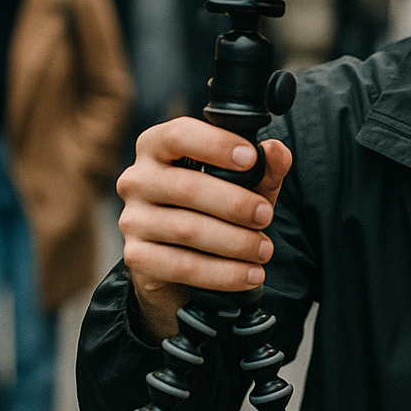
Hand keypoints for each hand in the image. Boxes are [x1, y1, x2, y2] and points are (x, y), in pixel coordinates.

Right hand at [117, 117, 292, 339]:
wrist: (185, 259)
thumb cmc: (215, 207)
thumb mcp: (246, 183)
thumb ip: (265, 167)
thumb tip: (278, 153)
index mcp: (158, 147)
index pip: (179, 135)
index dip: (216, 145)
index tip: (251, 158)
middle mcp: (137, 180)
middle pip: (187, 187)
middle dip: (235, 204)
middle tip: (266, 216)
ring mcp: (133, 219)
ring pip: (186, 229)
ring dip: (234, 242)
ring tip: (264, 250)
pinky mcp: (137, 257)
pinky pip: (182, 266)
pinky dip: (222, 273)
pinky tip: (249, 275)